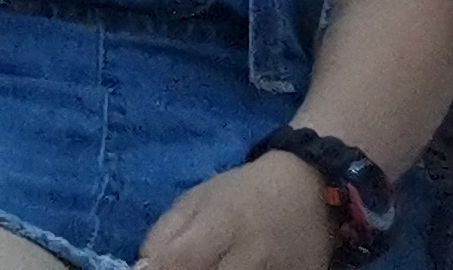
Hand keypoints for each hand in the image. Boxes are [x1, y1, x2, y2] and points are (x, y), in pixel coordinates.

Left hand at [137, 148, 337, 269]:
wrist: (309, 190)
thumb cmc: (244, 192)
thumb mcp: (197, 198)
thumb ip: (166, 232)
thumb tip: (143, 265)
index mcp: (221, 224)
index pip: (181, 260)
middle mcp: (251, 254)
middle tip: (179, 269)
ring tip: (210, 265)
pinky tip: (229, 269)